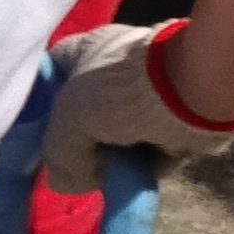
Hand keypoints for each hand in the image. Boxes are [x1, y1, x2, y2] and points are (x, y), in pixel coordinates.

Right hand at [37, 18, 233, 192]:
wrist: (194, 92)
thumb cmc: (121, 93)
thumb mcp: (69, 123)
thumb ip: (59, 155)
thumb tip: (67, 183)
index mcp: (83, 50)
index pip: (49, 77)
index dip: (41, 107)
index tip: (38, 138)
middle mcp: (114, 67)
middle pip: (85, 113)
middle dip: (83, 143)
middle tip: (75, 167)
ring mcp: (149, 91)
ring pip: (118, 135)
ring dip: (114, 158)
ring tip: (107, 177)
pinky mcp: (176, 116)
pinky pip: (150, 148)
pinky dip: (144, 165)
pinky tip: (135, 176)